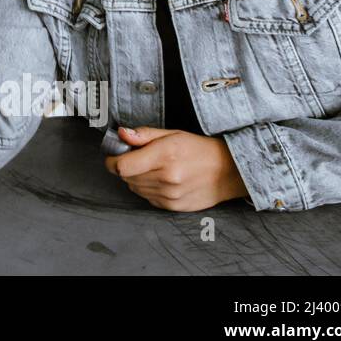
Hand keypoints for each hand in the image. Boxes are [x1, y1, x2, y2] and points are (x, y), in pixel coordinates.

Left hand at [104, 126, 249, 210]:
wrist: (228, 172)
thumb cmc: (199, 149)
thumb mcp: (172, 134)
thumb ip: (144, 135)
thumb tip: (121, 134)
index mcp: (165, 155)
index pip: (122, 166)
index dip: (112, 161)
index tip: (113, 155)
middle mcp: (166, 178)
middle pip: (126, 177)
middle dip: (126, 167)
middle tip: (138, 158)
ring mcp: (170, 195)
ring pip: (135, 188)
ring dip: (136, 178)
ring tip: (154, 168)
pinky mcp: (172, 207)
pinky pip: (147, 198)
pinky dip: (148, 189)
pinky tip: (162, 180)